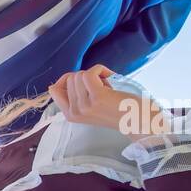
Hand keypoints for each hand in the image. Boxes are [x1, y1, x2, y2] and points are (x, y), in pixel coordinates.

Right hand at [48, 64, 162, 138]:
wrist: (137, 120)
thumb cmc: (116, 110)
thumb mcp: (88, 107)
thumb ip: (73, 96)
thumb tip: (53, 85)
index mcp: (70, 115)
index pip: (55, 90)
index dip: (68, 80)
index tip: (85, 83)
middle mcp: (74, 112)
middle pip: (69, 79)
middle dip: (86, 77)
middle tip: (101, 88)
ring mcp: (84, 105)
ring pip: (79, 75)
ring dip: (95, 74)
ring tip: (106, 86)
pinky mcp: (97, 96)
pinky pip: (90, 73)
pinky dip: (101, 70)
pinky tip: (110, 78)